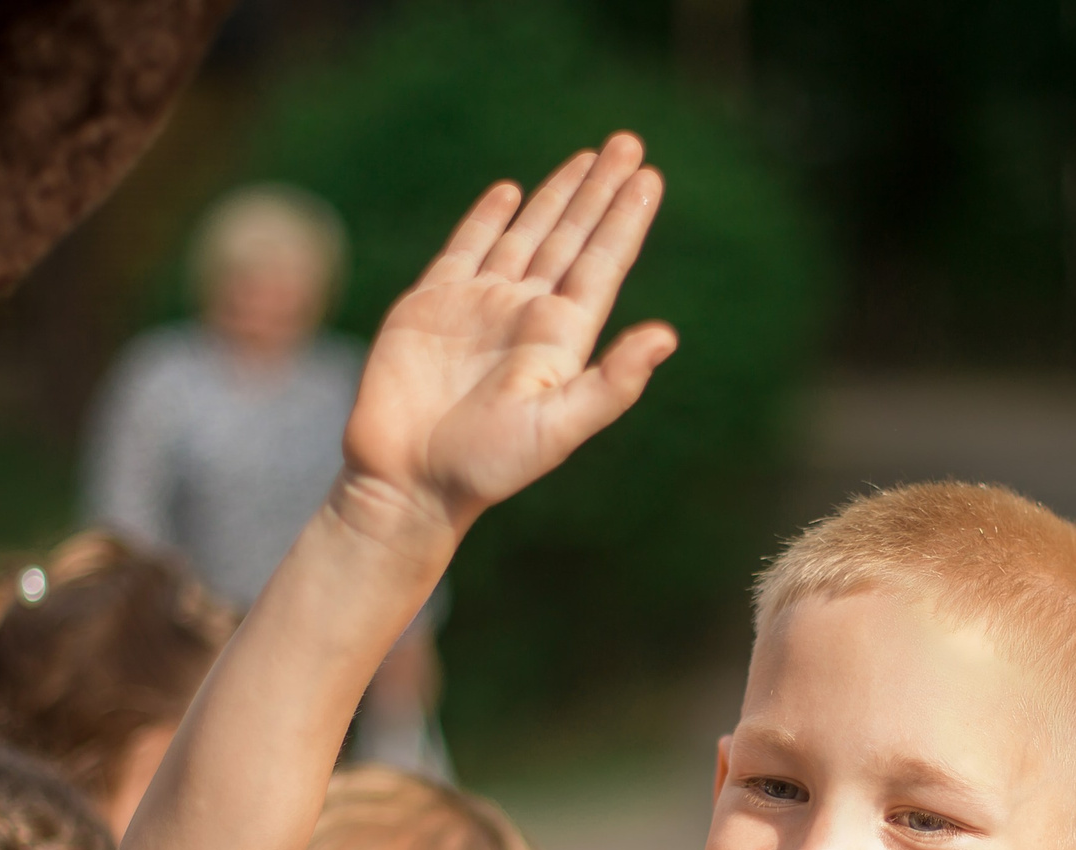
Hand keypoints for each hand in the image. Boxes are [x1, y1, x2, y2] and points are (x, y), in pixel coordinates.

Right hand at [337, 132, 676, 540]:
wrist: (408, 481)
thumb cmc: (485, 467)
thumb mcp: (557, 430)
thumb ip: (612, 385)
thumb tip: (667, 335)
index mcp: (561, 339)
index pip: (602, 264)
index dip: (625, 220)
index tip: (649, 177)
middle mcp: (526, 315)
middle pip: (572, 238)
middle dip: (600, 191)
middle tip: (630, 143)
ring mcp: (479, 305)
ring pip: (528, 234)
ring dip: (558, 195)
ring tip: (589, 156)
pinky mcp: (431, 304)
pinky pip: (467, 248)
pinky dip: (488, 218)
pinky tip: (511, 192)